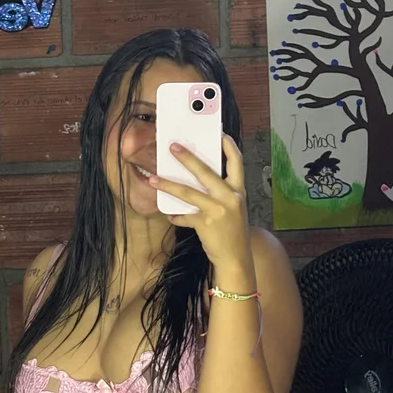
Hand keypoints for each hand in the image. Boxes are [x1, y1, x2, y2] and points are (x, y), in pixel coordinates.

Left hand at [149, 134, 250, 266]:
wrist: (236, 259)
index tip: (218, 133)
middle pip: (206, 171)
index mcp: (239, 190)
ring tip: (153, 179)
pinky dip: (176, 215)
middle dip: (187, 158)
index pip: (236, 161)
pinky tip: (169, 214)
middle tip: (172, 147)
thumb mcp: (233, 209)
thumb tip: (196, 180)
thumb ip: (220, 194)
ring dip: (168, 185)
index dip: (228, 146)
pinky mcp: (206, 224)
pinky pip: (185, 216)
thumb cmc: (232, 233)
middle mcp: (230, 197)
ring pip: (188, 192)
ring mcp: (218, 210)